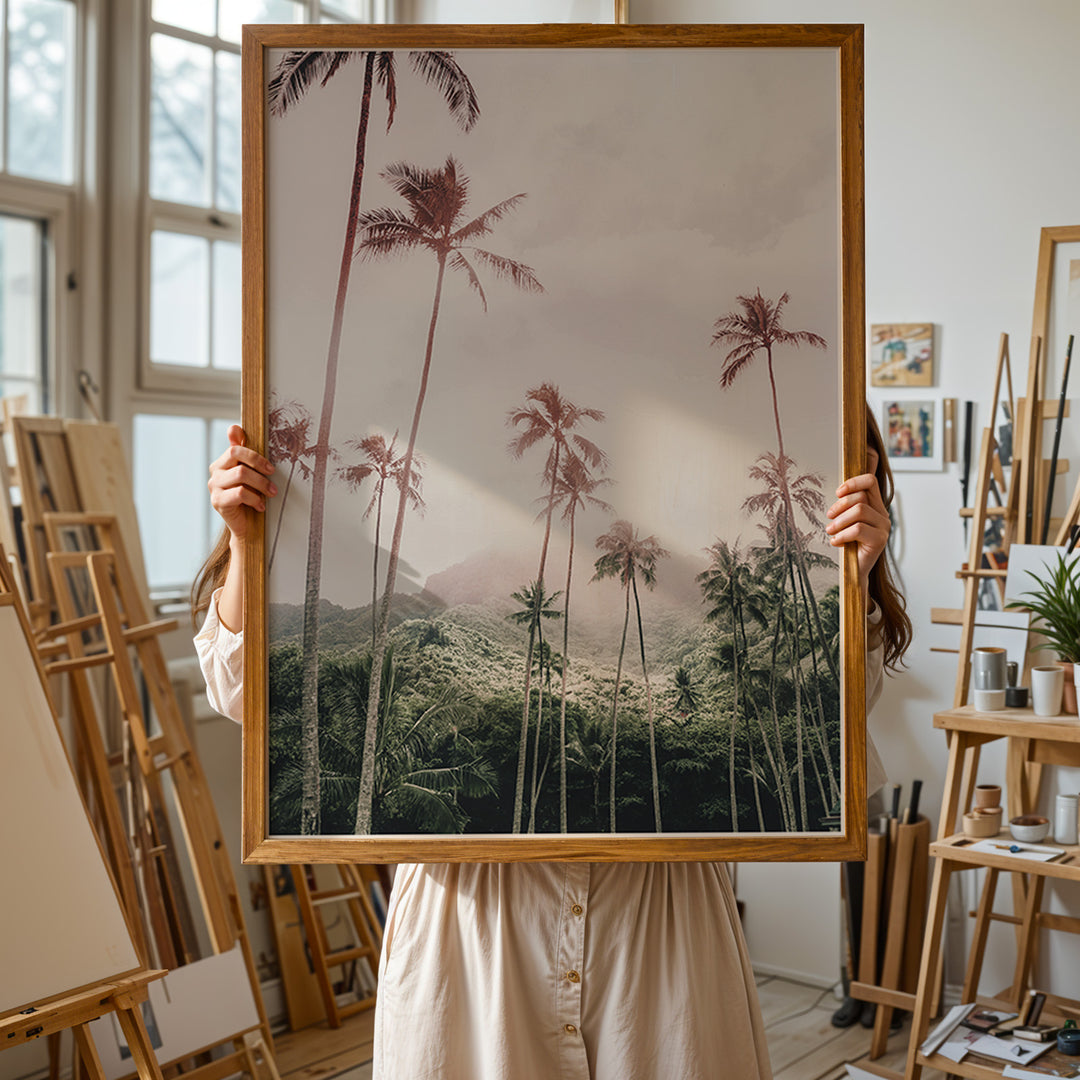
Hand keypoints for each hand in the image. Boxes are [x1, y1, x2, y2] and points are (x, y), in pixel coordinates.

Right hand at [208, 424, 276, 540]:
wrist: (246, 527)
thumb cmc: (251, 497)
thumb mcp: (251, 474)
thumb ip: (245, 453)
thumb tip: (234, 427)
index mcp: (223, 462)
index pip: (235, 448)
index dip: (252, 453)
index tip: (270, 467)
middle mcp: (215, 472)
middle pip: (236, 455)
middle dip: (259, 465)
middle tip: (273, 476)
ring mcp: (214, 487)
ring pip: (241, 474)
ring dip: (261, 484)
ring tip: (271, 493)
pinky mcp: (217, 502)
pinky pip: (240, 493)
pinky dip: (254, 498)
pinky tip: (260, 506)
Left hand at [826, 447, 889, 594]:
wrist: (854, 570)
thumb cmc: (848, 544)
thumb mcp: (846, 521)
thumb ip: (847, 506)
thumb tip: (840, 491)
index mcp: (876, 506)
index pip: (870, 481)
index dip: (853, 482)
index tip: (838, 493)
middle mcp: (883, 514)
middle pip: (861, 497)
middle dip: (840, 506)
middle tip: (829, 517)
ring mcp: (883, 527)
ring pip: (860, 510)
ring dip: (839, 521)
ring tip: (830, 531)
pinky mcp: (880, 540)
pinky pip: (858, 529)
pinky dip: (842, 534)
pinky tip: (836, 542)